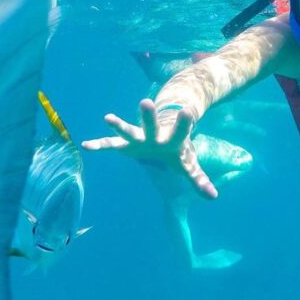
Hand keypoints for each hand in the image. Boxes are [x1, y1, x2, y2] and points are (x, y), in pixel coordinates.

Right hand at [81, 98, 217, 198]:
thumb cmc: (177, 150)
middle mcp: (155, 135)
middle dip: (148, 116)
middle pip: (152, 125)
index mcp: (173, 139)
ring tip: (107, 117)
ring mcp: (139, 138)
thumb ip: (199, 179)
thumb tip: (213, 197)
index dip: (184, 123)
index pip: (181, 130)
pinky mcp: (126, 144)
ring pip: (129, 131)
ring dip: (119, 125)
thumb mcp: (189, 164)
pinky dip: (99, 145)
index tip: (188, 111)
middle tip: (145, 102)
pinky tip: (86, 145)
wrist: (165, 132)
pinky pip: (111, 145)